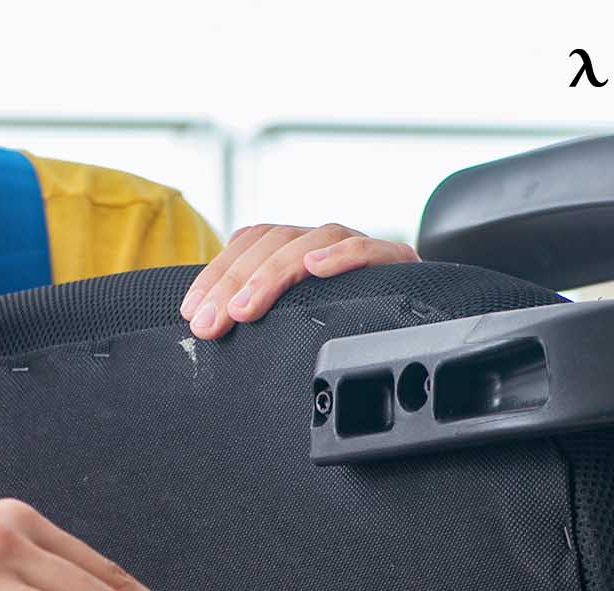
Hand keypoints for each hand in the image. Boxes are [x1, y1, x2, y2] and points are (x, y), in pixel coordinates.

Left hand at [181, 223, 419, 339]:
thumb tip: (207, 330)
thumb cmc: (347, 327)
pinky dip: (343, 255)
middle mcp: (325, 242)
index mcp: (297, 250)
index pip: (249, 242)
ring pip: (313, 239)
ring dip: (272, 274)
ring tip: (245, 307)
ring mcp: (360, 247)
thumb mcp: (293, 324)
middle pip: (273, 241)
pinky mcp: (396, 262)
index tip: (190, 311)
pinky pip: (371, 249)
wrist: (423, 322)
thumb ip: (259, 317)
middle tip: (210, 323)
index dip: (215, 273)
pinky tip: (317, 268)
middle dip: (233, 282)